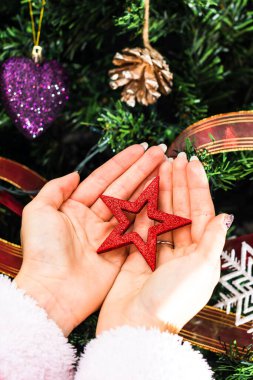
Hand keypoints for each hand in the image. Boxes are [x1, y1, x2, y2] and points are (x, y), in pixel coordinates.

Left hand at [15, 144, 165, 335]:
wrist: (53, 290)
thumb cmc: (42, 251)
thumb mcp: (38, 212)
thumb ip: (56, 189)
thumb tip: (75, 173)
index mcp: (75, 207)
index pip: (103, 178)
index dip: (122, 162)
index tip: (140, 148)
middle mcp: (94, 218)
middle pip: (122, 187)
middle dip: (141, 169)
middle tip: (160, 152)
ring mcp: (109, 234)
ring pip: (133, 204)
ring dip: (149, 185)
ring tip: (165, 167)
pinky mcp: (121, 251)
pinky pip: (138, 227)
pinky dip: (151, 211)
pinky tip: (164, 195)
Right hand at [96, 153, 231, 334]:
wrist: (136, 326)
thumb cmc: (172, 300)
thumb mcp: (201, 269)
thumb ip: (211, 239)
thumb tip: (225, 215)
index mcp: (200, 253)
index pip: (201, 211)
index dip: (197, 186)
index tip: (192, 163)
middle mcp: (181, 250)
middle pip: (182, 208)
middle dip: (180, 182)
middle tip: (175, 157)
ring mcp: (159, 250)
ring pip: (163, 212)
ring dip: (163, 189)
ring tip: (162, 165)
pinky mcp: (138, 253)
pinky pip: (143, 224)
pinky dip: (145, 205)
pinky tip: (146, 188)